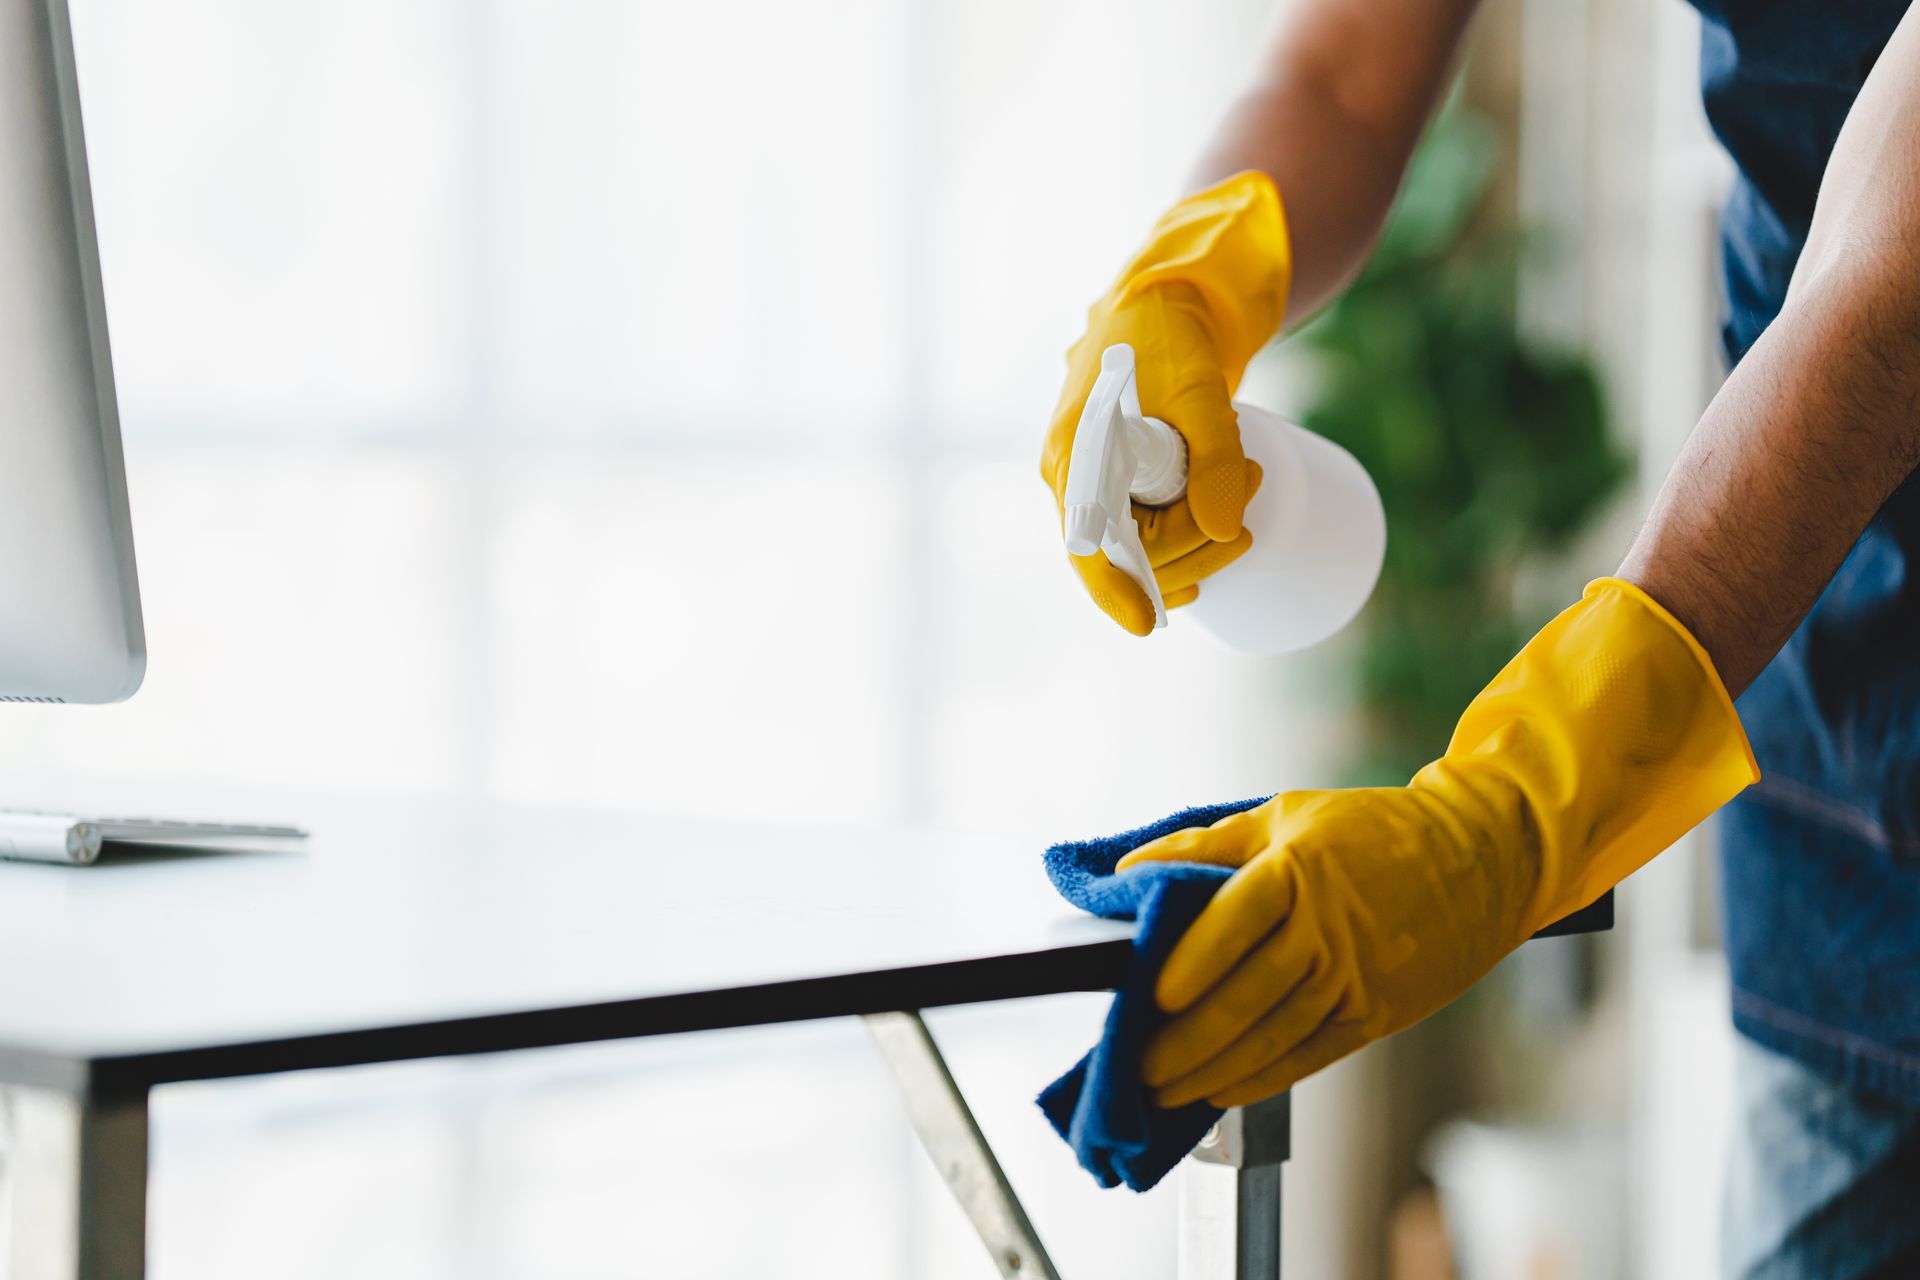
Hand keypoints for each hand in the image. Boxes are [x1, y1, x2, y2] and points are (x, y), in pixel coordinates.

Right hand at [1040, 172, 1291, 634]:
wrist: (1169, 295)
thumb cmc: (1172, 330)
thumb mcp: (1200, 386)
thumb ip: (1211, 453)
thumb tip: (1223, 530)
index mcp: (1075, 457)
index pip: (1087, 546)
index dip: (1116, 590)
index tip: (1152, 624)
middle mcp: (1075, 478)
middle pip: (1126, 556)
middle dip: (1193, 549)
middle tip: (1250, 499)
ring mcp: (1097, 483)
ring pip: (1141, 550)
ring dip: (1198, 543)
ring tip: (1249, 482)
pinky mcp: (1123, 481)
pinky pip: (1146, 536)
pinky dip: (1185, 546)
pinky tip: (1216, 547)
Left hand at [1117, 785, 1526, 1107]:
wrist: (1482, 856)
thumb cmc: (1373, 830)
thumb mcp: (1286, 814)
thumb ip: (1205, 845)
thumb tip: (1129, 868)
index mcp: (1300, 869)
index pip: (1237, 920)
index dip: (1194, 960)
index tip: (1153, 994)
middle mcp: (1329, 929)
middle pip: (1248, 993)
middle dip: (1188, 1038)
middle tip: (1136, 1063)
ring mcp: (1356, 977)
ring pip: (1275, 1034)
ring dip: (1214, 1069)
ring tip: (1163, 1089)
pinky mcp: (1377, 1013)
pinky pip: (1311, 1055)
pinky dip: (1263, 1078)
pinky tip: (1220, 1091)